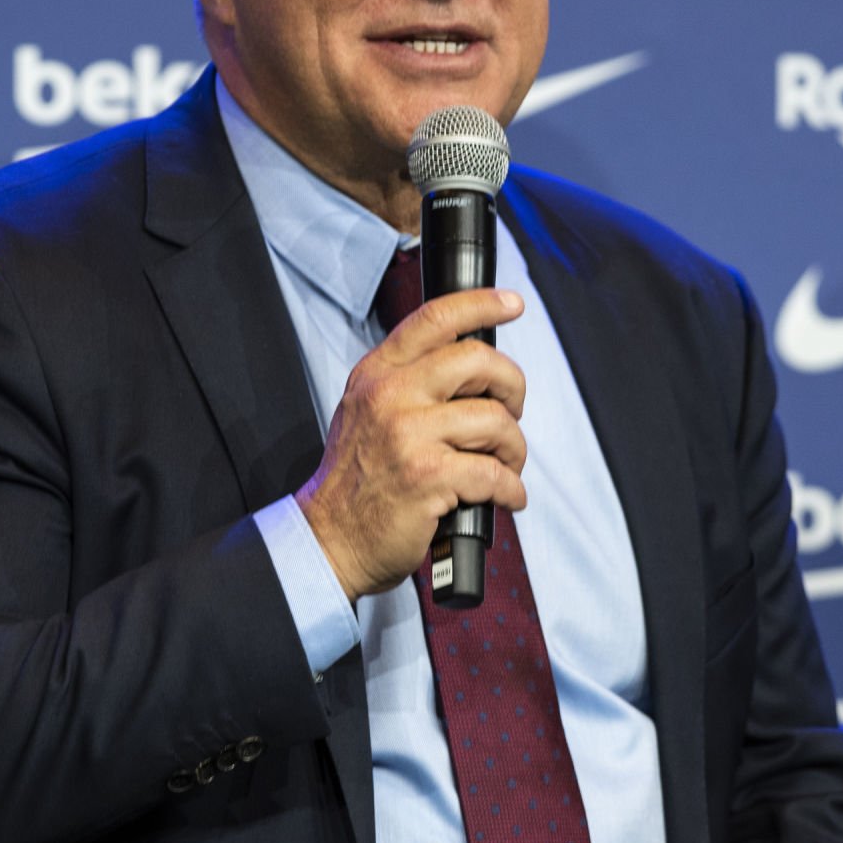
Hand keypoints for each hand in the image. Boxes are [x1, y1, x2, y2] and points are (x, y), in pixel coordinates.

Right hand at [295, 289, 528, 601]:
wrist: (329, 539)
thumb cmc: (356, 482)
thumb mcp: (367, 411)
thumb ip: (408, 383)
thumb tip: (473, 368)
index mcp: (377, 374)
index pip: (435, 320)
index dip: (481, 304)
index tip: (511, 304)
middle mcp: (390, 395)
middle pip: (477, 360)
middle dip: (512, 386)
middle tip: (511, 411)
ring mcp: (407, 434)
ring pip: (494, 420)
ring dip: (513, 448)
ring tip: (503, 466)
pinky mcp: (426, 476)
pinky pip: (494, 473)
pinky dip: (511, 490)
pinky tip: (505, 497)